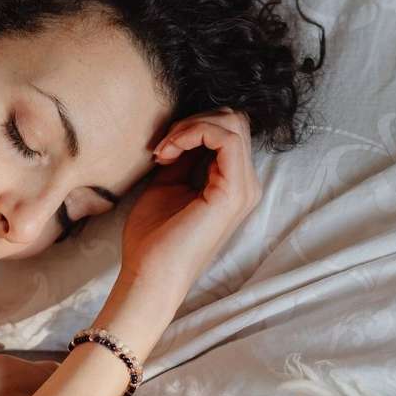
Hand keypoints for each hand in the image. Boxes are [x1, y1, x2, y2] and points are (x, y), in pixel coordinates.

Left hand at [120, 109, 260, 301]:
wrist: (149, 274)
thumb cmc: (154, 238)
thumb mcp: (167, 184)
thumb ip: (183, 158)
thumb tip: (183, 131)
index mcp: (231, 184)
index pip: (227, 131)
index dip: (192, 126)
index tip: (160, 149)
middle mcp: (245, 185)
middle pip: (234, 121)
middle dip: (193, 121)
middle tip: (162, 146)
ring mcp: (244, 188)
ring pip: (232, 123)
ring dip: (190, 126)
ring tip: (164, 150)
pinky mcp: (234, 191)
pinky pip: (226, 138)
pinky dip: (193, 133)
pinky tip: (169, 152)